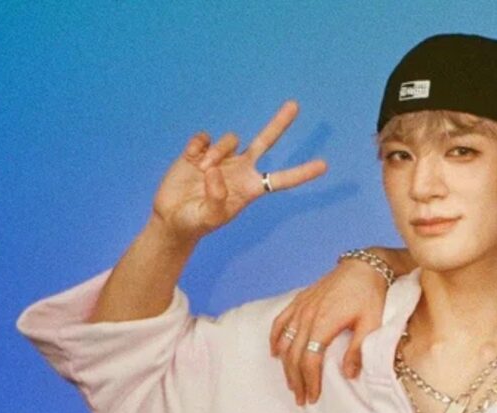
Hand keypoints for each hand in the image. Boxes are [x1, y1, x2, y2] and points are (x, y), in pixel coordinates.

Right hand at [152, 101, 326, 243]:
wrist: (172, 218)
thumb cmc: (196, 223)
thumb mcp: (209, 218)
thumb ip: (217, 199)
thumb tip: (217, 171)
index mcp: (251, 188)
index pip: (282, 179)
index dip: (301, 173)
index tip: (324, 166)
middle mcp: (241, 169)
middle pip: (265, 141)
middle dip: (279, 123)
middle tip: (295, 105)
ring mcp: (222, 158)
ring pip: (229, 139)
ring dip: (216, 153)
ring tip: (201, 170)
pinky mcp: (200, 151)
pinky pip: (205, 137)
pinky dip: (198, 146)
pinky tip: (190, 159)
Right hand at [268, 252, 395, 404]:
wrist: (365, 266)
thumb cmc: (371, 295)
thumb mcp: (371, 323)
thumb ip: (358, 349)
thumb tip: (348, 374)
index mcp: (324, 323)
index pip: (310, 359)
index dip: (309, 380)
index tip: (313, 397)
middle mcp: (308, 316)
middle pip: (294, 355)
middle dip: (296, 380)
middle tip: (301, 398)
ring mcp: (301, 307)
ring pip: (285, 341)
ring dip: (285, 365)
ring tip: (292, 383)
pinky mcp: (300, 300)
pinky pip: (281, 322)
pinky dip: (275, 339)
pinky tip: (275, 353)